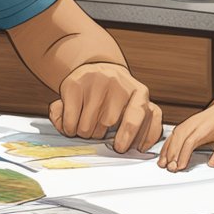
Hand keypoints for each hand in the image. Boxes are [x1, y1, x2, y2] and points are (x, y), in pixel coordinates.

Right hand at [48, 62, 162, 152]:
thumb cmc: (116, 96)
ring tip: (86, 124)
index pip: (143, 113)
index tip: (119, 147)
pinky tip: (72, 123)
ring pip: (87, 126)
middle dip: (100, 135)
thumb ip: (142, 125)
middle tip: (98, 132)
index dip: (131, 134)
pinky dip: (69, 128)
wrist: (95, 67)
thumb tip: (142, 147)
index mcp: (140, 92)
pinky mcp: (75, 85)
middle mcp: (120, 85)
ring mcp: (97, 82)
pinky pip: (71, 120)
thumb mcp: (134, 105)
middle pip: (109, 123)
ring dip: (84, 133)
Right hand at [157, 107, 213, 171]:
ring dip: (167, 152)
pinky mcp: (181, 126)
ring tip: (164, 165)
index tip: (181, 166)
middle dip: (173, 155)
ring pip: (173, 138)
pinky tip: (163, 156)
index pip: (191, 141)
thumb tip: (212, 163)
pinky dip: (165, 147)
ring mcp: (185, 124)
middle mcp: (192, 124)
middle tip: (171, 169)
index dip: (184, 154)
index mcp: (204, 128)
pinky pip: (171, 136)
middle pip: (179, 139)